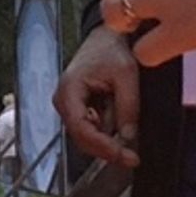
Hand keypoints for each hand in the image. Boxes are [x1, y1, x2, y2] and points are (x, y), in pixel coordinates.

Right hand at [54, 26, 141, 165]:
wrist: (105, 38)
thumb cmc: (110, 49)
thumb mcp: (126, 75)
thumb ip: (127, 107)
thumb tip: (127, 136)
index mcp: (69, 91)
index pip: (81, 129)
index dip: (102, 146)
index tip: (123, 155)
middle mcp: (63, 101)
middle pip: (82, 138)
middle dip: (107, 149)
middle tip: (131, 158)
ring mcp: (69, 107)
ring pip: (87, 136)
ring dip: (108, 141)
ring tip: (129, 137)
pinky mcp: (79, 109)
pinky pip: (92, 128)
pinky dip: (107, 132)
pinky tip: (120, 126)